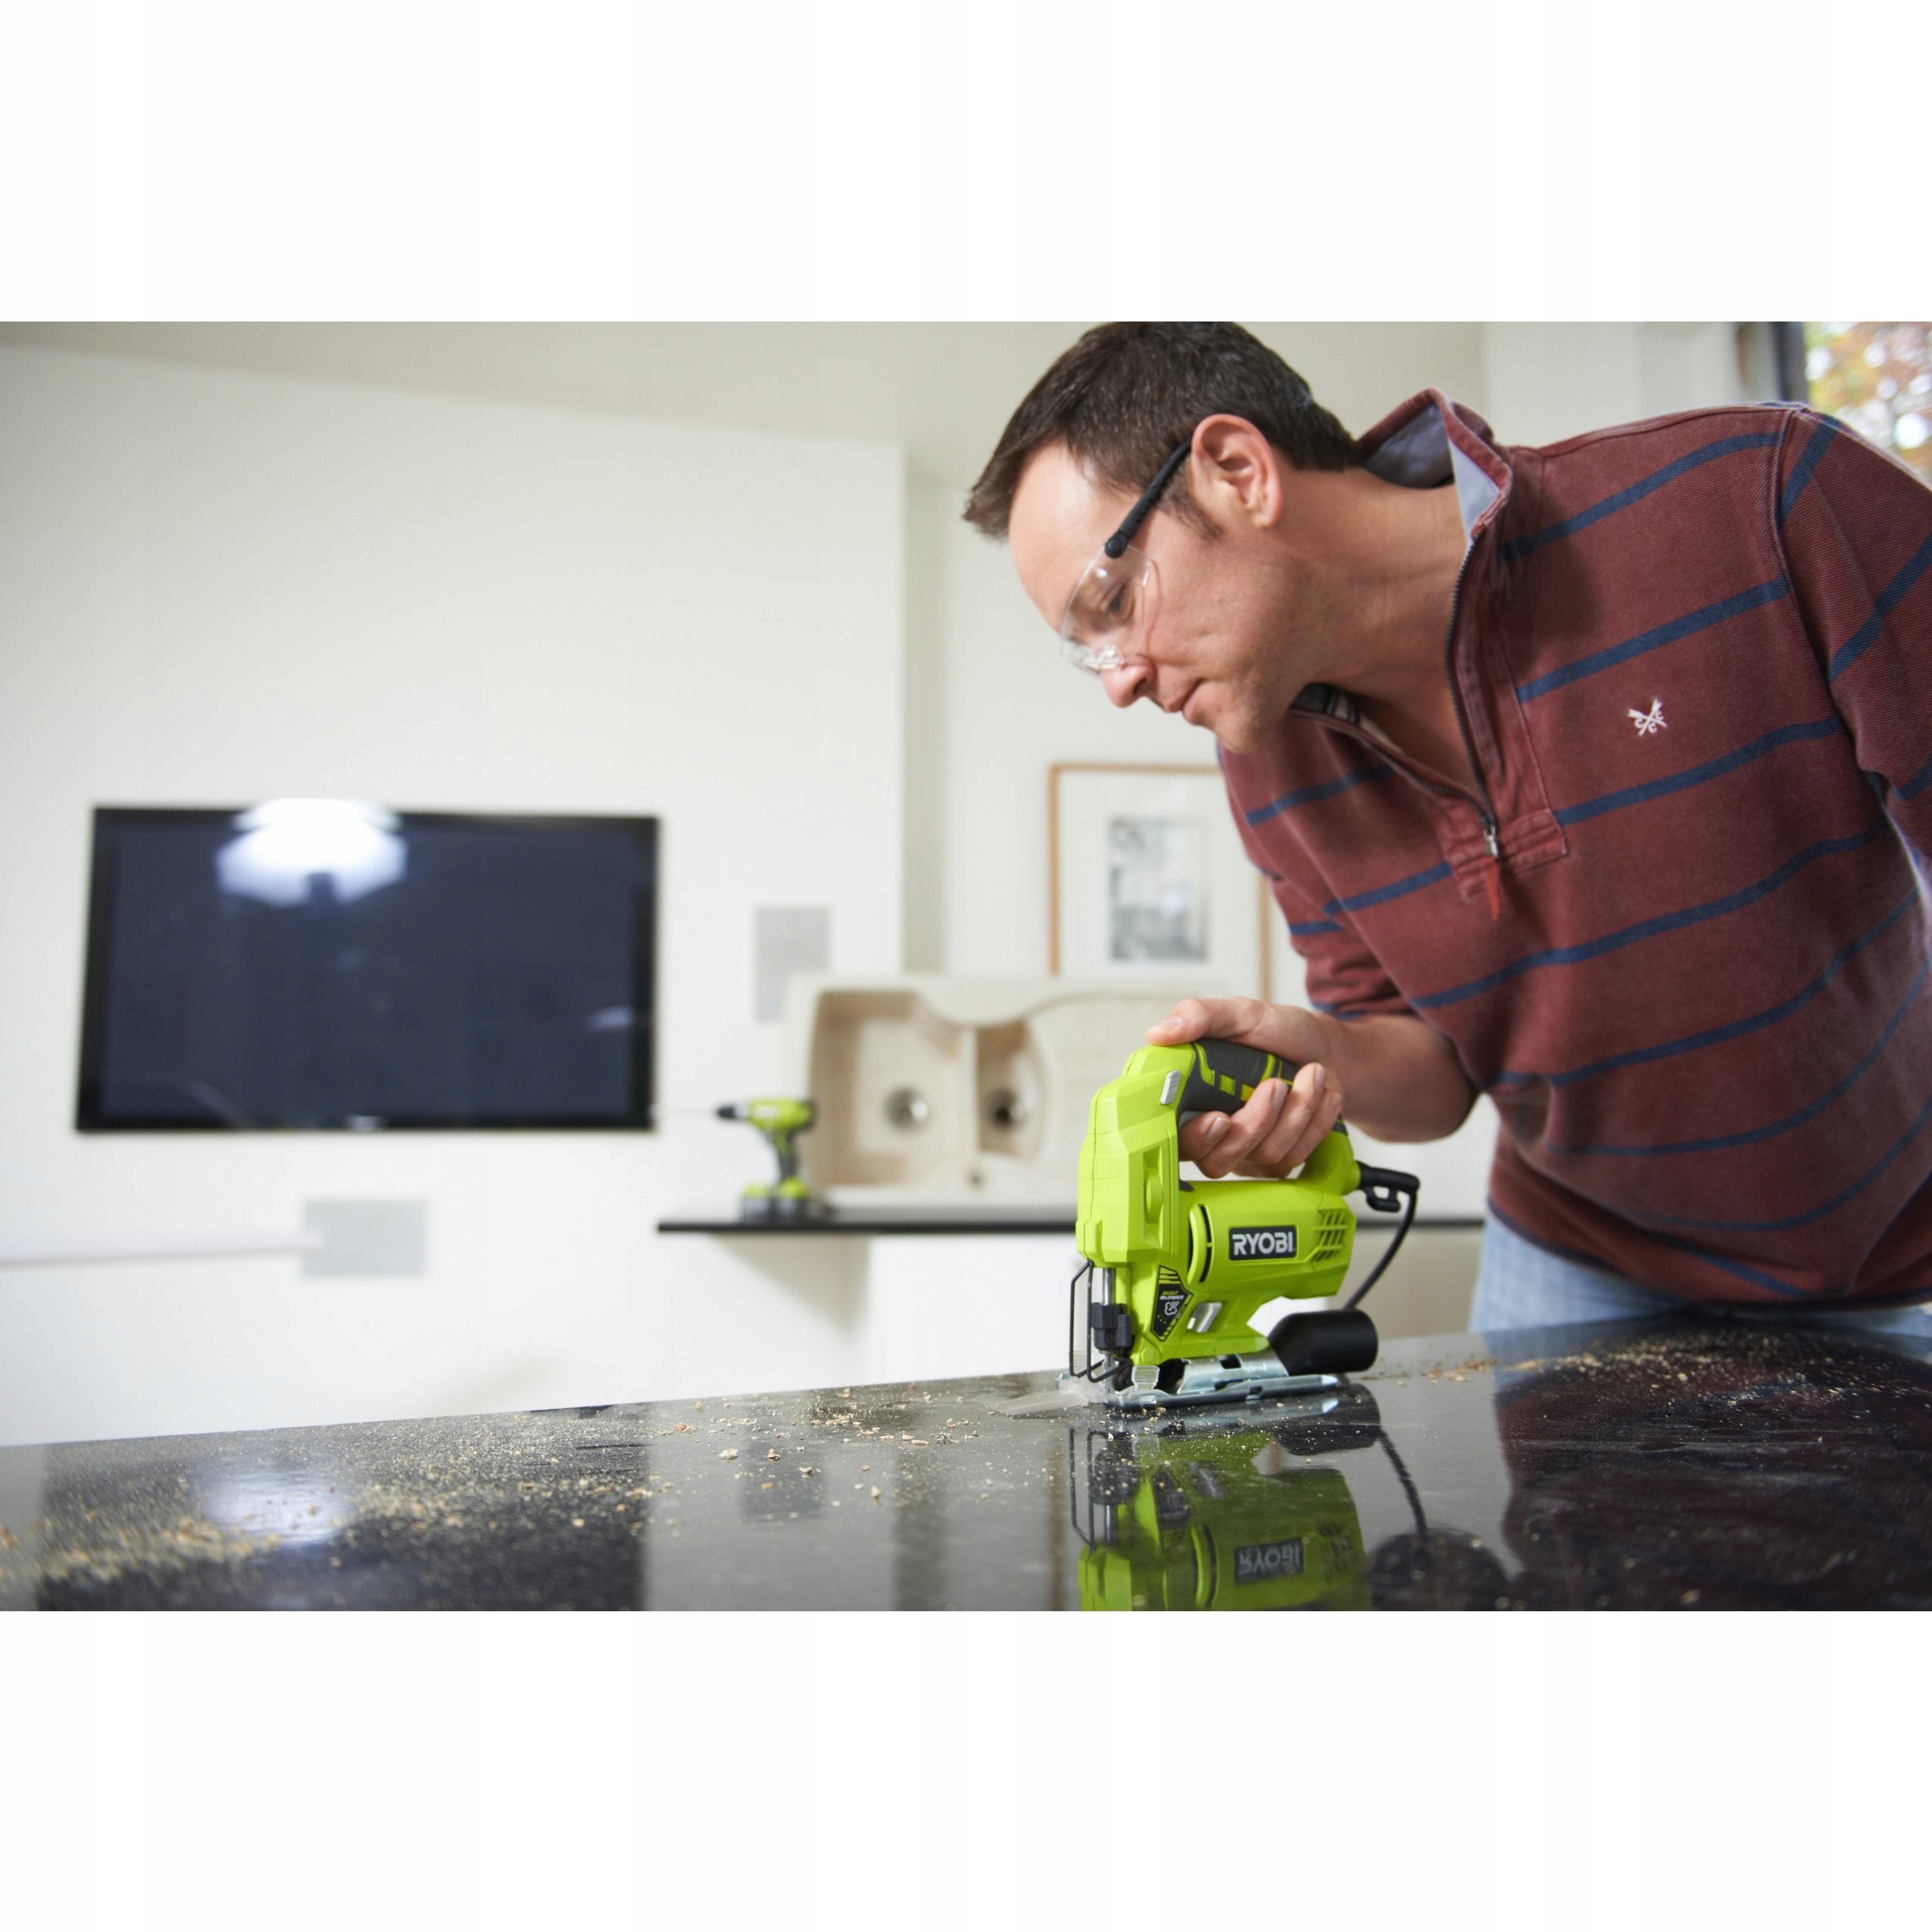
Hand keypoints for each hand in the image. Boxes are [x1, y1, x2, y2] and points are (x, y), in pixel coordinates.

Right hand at [1145, 995, 1344, 1180]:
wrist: (1328, 1049)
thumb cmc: (1279, 1033)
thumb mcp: (1241, 1014)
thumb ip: (1200, 1017)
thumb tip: (1159, 1033)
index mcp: (1190, 1098)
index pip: (1172, 1137)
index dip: (1192, 1137)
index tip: (1219, 1118)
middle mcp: (1212, 1132)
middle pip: (1215, 1160)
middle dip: (1253, 1123)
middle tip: (1276, 1085)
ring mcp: (1247, 1151)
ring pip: (1263, 1153)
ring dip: (1295, 1111)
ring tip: (1312, 1072)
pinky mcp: (1279, 1160)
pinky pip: (1295, 1156)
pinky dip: (1315, 1121)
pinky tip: (1322, 1094)